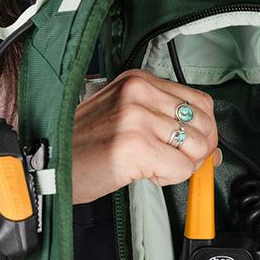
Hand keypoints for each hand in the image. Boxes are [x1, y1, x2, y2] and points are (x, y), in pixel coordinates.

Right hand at [72, 69, 221, 204]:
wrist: (49, 164)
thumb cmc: (82, 146)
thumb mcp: (125, 118)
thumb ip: (166, 124)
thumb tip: (211, 147)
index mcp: (138, 81)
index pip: (200, 101)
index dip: (204, 130)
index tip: (194, 146)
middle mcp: (139, 93)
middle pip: (204, 124)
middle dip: (198, 151)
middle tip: (175, 162)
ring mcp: (137, 118)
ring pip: (196, 148)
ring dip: (181, 166)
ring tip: (154, 166)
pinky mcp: (136, 146)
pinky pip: (180, 169)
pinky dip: (168, 178)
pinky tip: (144, 174)